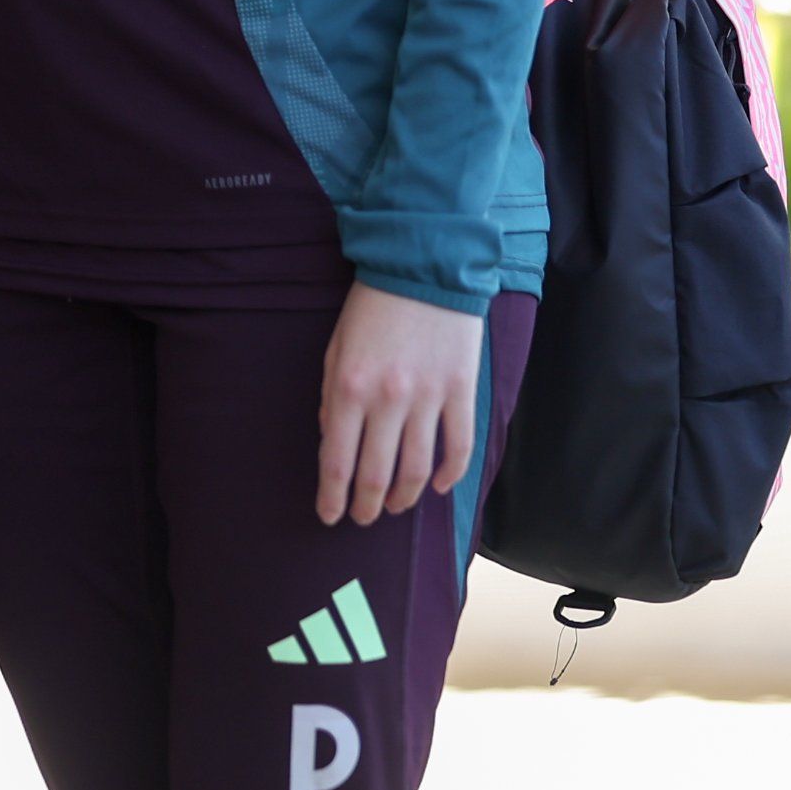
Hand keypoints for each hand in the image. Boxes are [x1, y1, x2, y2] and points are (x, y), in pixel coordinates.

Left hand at [314, 283, 483, 525]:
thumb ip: (332, 399)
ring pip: (417, 468)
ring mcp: (429, 398)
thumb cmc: (371, 310)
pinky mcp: (461, 392)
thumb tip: (334, 443)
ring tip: (394, 508)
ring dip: (404, 497)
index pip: (338, 461)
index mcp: (349, 389)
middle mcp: (388, 400)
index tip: (329, 516)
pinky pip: (458, 446)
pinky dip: (448, 475)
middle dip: (367, 506)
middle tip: (363, 519)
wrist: (423, 270)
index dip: (333, 496)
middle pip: (377, 474)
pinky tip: (435, 487)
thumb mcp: (335, 350)